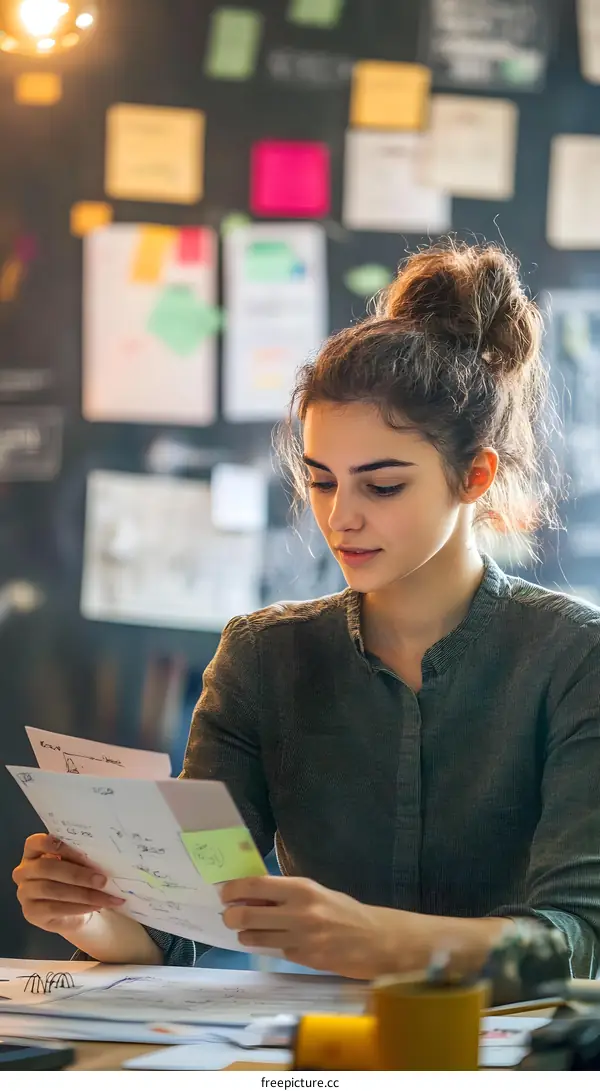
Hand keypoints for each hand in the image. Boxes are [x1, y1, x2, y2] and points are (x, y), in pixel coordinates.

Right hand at [13, 834, 124, 935]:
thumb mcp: (74, 864)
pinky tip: (95, 906)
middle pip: (47, 868)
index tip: (82, 851)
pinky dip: (78, 907)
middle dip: (77, 874)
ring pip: (52, 889)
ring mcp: (24, 893)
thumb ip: (78, 858)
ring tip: (104, 895)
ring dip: (83, 893)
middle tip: (102, 879)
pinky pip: (55, 908)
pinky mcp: (31, 913)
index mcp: (33, 851)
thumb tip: (98, 857)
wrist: (69, 913)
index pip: (37, 842)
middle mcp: (24, 871)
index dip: (57, 845)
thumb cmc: (72, 880)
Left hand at [220, 875, 418, 978]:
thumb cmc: (344, 911)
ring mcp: (300, 938)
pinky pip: (276, 951)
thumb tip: (253, 895)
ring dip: (246, 934)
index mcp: (302, 889)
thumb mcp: (317, 893)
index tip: (224, 893)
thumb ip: (287, 894)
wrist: (375, 939)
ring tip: (247, 931)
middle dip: (232, 916)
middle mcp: (298, 912)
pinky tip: (275, 942)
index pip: (257, 885)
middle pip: (248, 914)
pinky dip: (270, 946)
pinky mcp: (304, 959)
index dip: (234, 890)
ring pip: (256, 937)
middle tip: (229, 917)